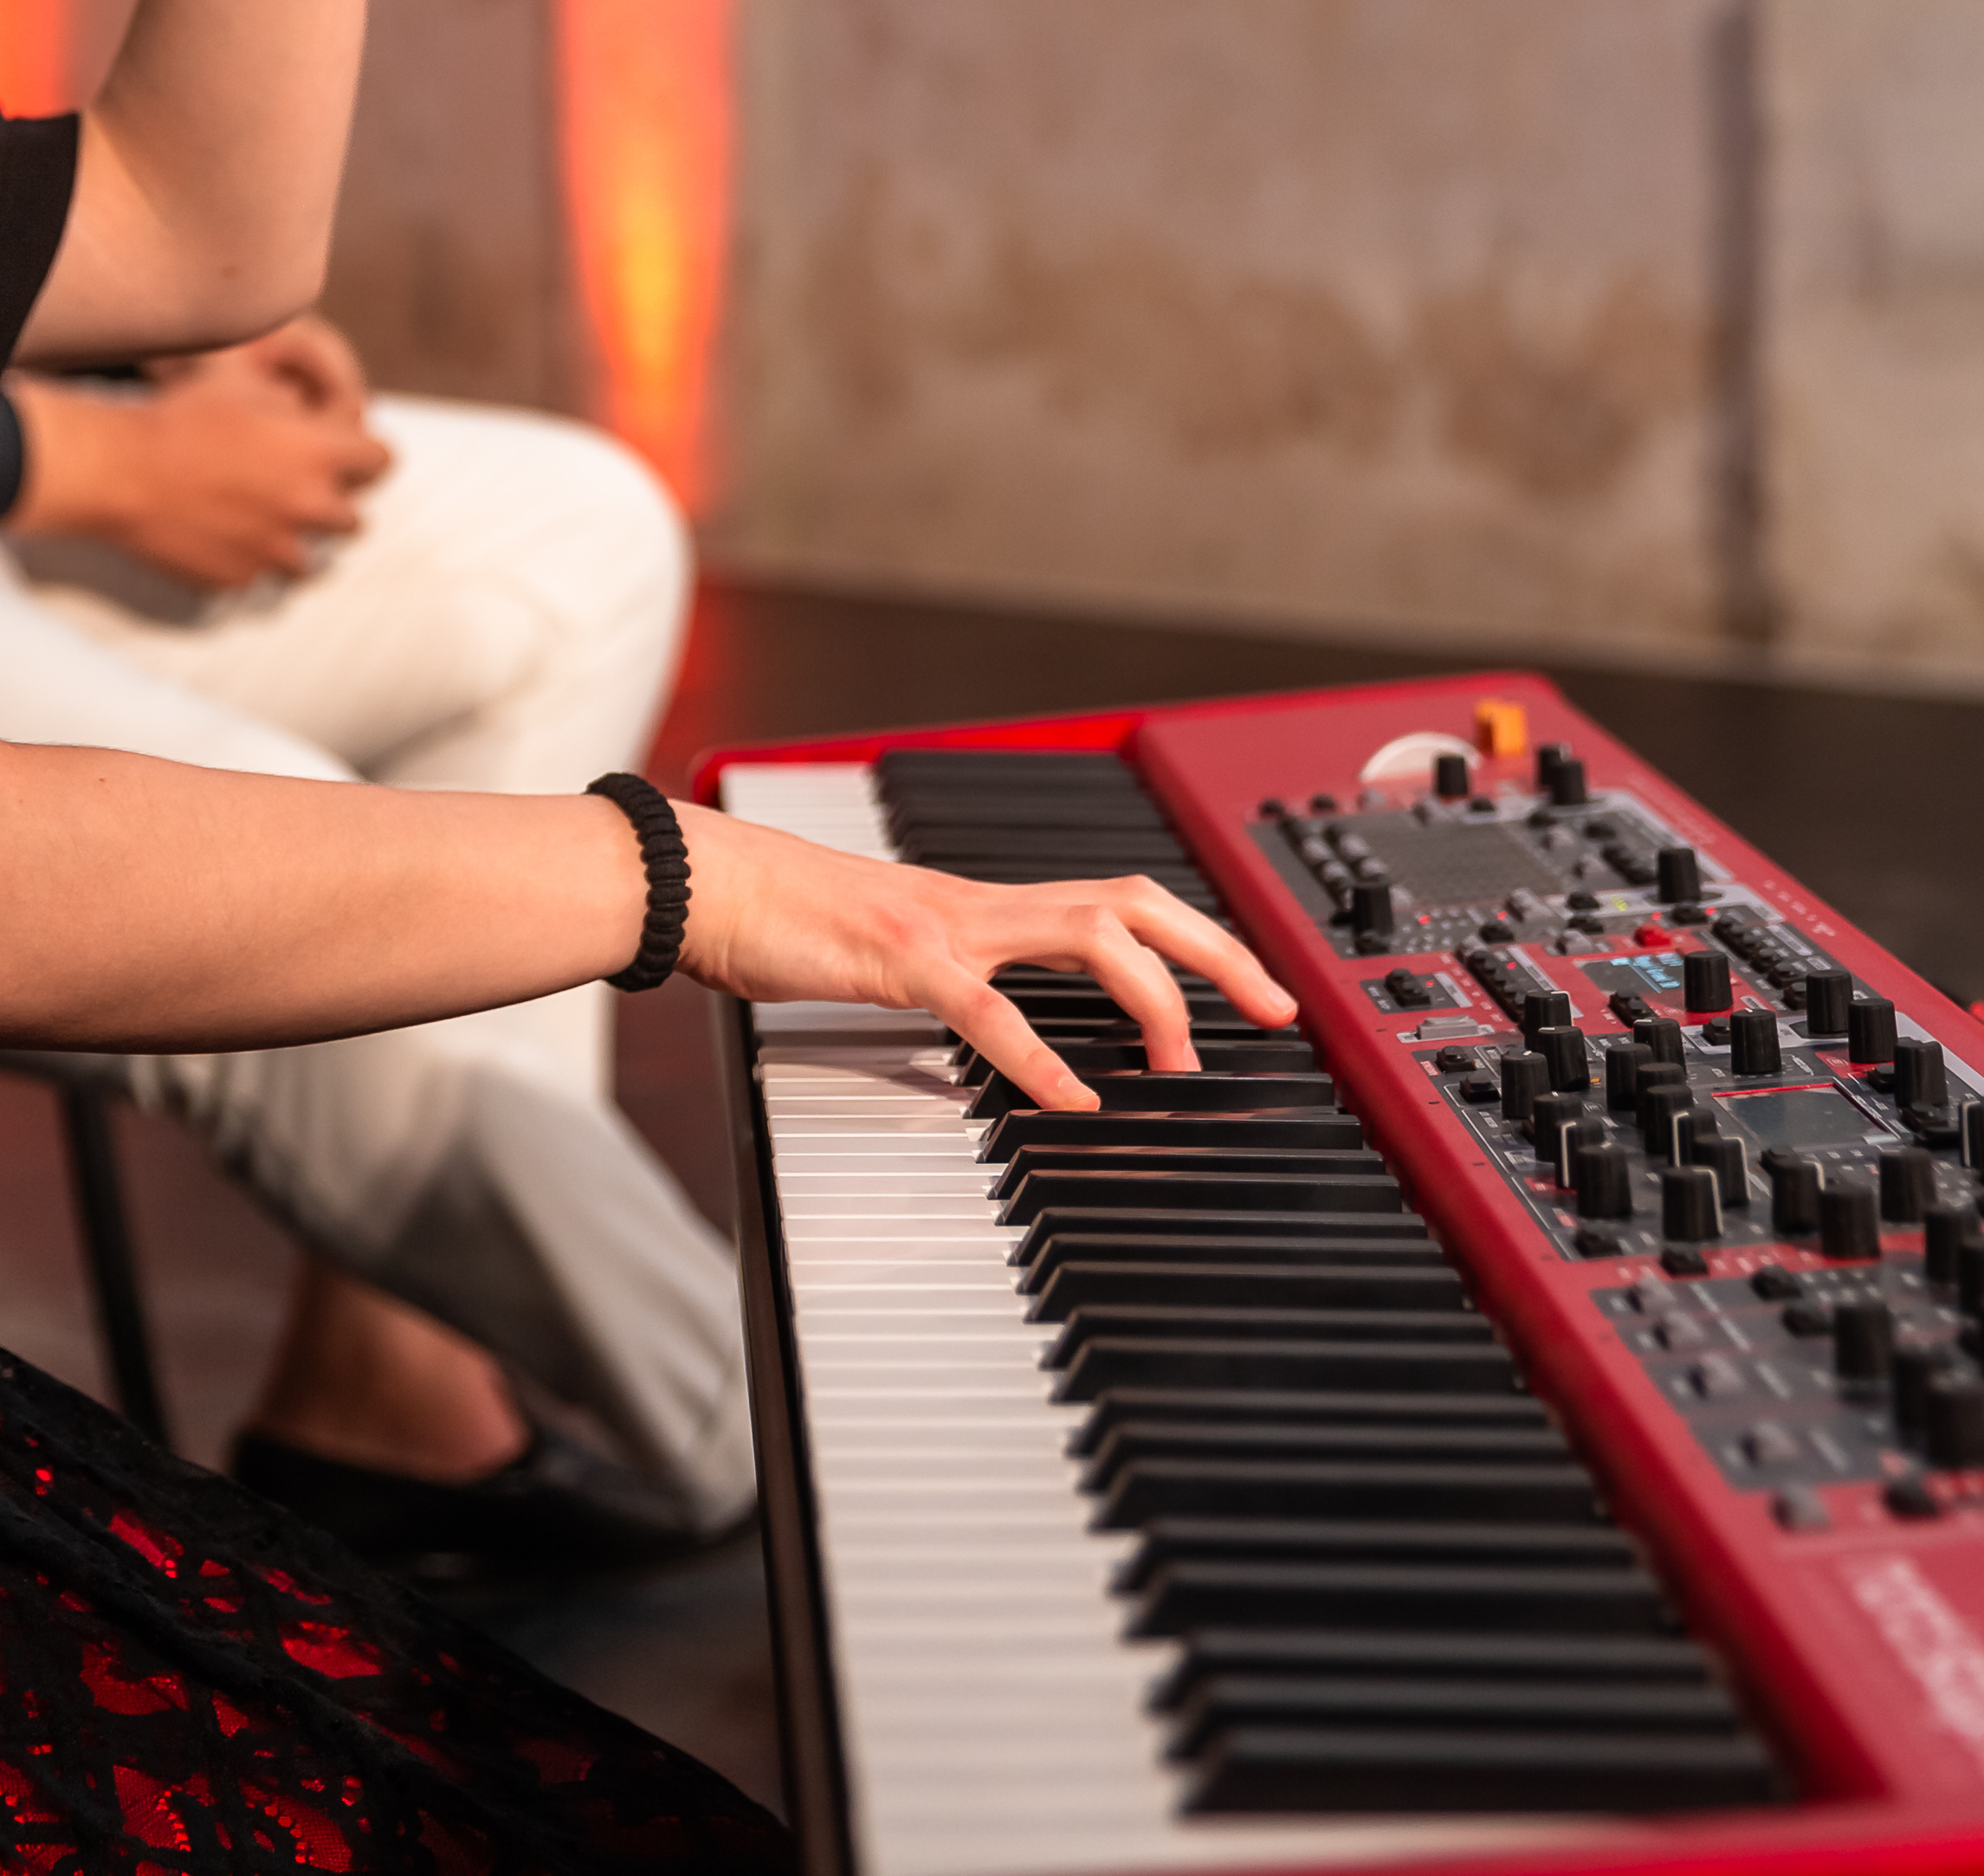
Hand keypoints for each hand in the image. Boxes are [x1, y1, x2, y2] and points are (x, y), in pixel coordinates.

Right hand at [6, 318, 394, 591]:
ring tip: (263, 526)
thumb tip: (310, 422)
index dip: (366, 456)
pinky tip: (222, 540)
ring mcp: (275, 552)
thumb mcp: (245, 388)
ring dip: (297, 544)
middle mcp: (308, 509)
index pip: (383, 462)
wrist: (122, 472)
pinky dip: (252, 564)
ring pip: (315, 563)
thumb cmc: (180, 419)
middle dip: (332, 506)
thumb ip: (294, 410)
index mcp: (318, 455)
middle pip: (355, 522)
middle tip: (297, 493)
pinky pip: (262, 580)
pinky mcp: (241, 580)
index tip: (348, 457)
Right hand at [670, 802, 1299, 1112]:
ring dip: (1153, 1001)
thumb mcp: (889, 952)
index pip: (1119, 901)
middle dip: (1220, 952)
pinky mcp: (900, 958)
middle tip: (1277, 1011)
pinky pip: (988, 1007)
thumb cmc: (781, 919)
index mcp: (986, 904)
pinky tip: (1073, 1101)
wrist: (706, 882)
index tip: (1254, 987)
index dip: (1200, 937)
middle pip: (1136, 901)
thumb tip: (995, 1025)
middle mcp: (983, 902)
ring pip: (1089, 935)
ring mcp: (947, 924)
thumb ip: (952, 981)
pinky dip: (1039, 1056)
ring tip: (1183, 1064)